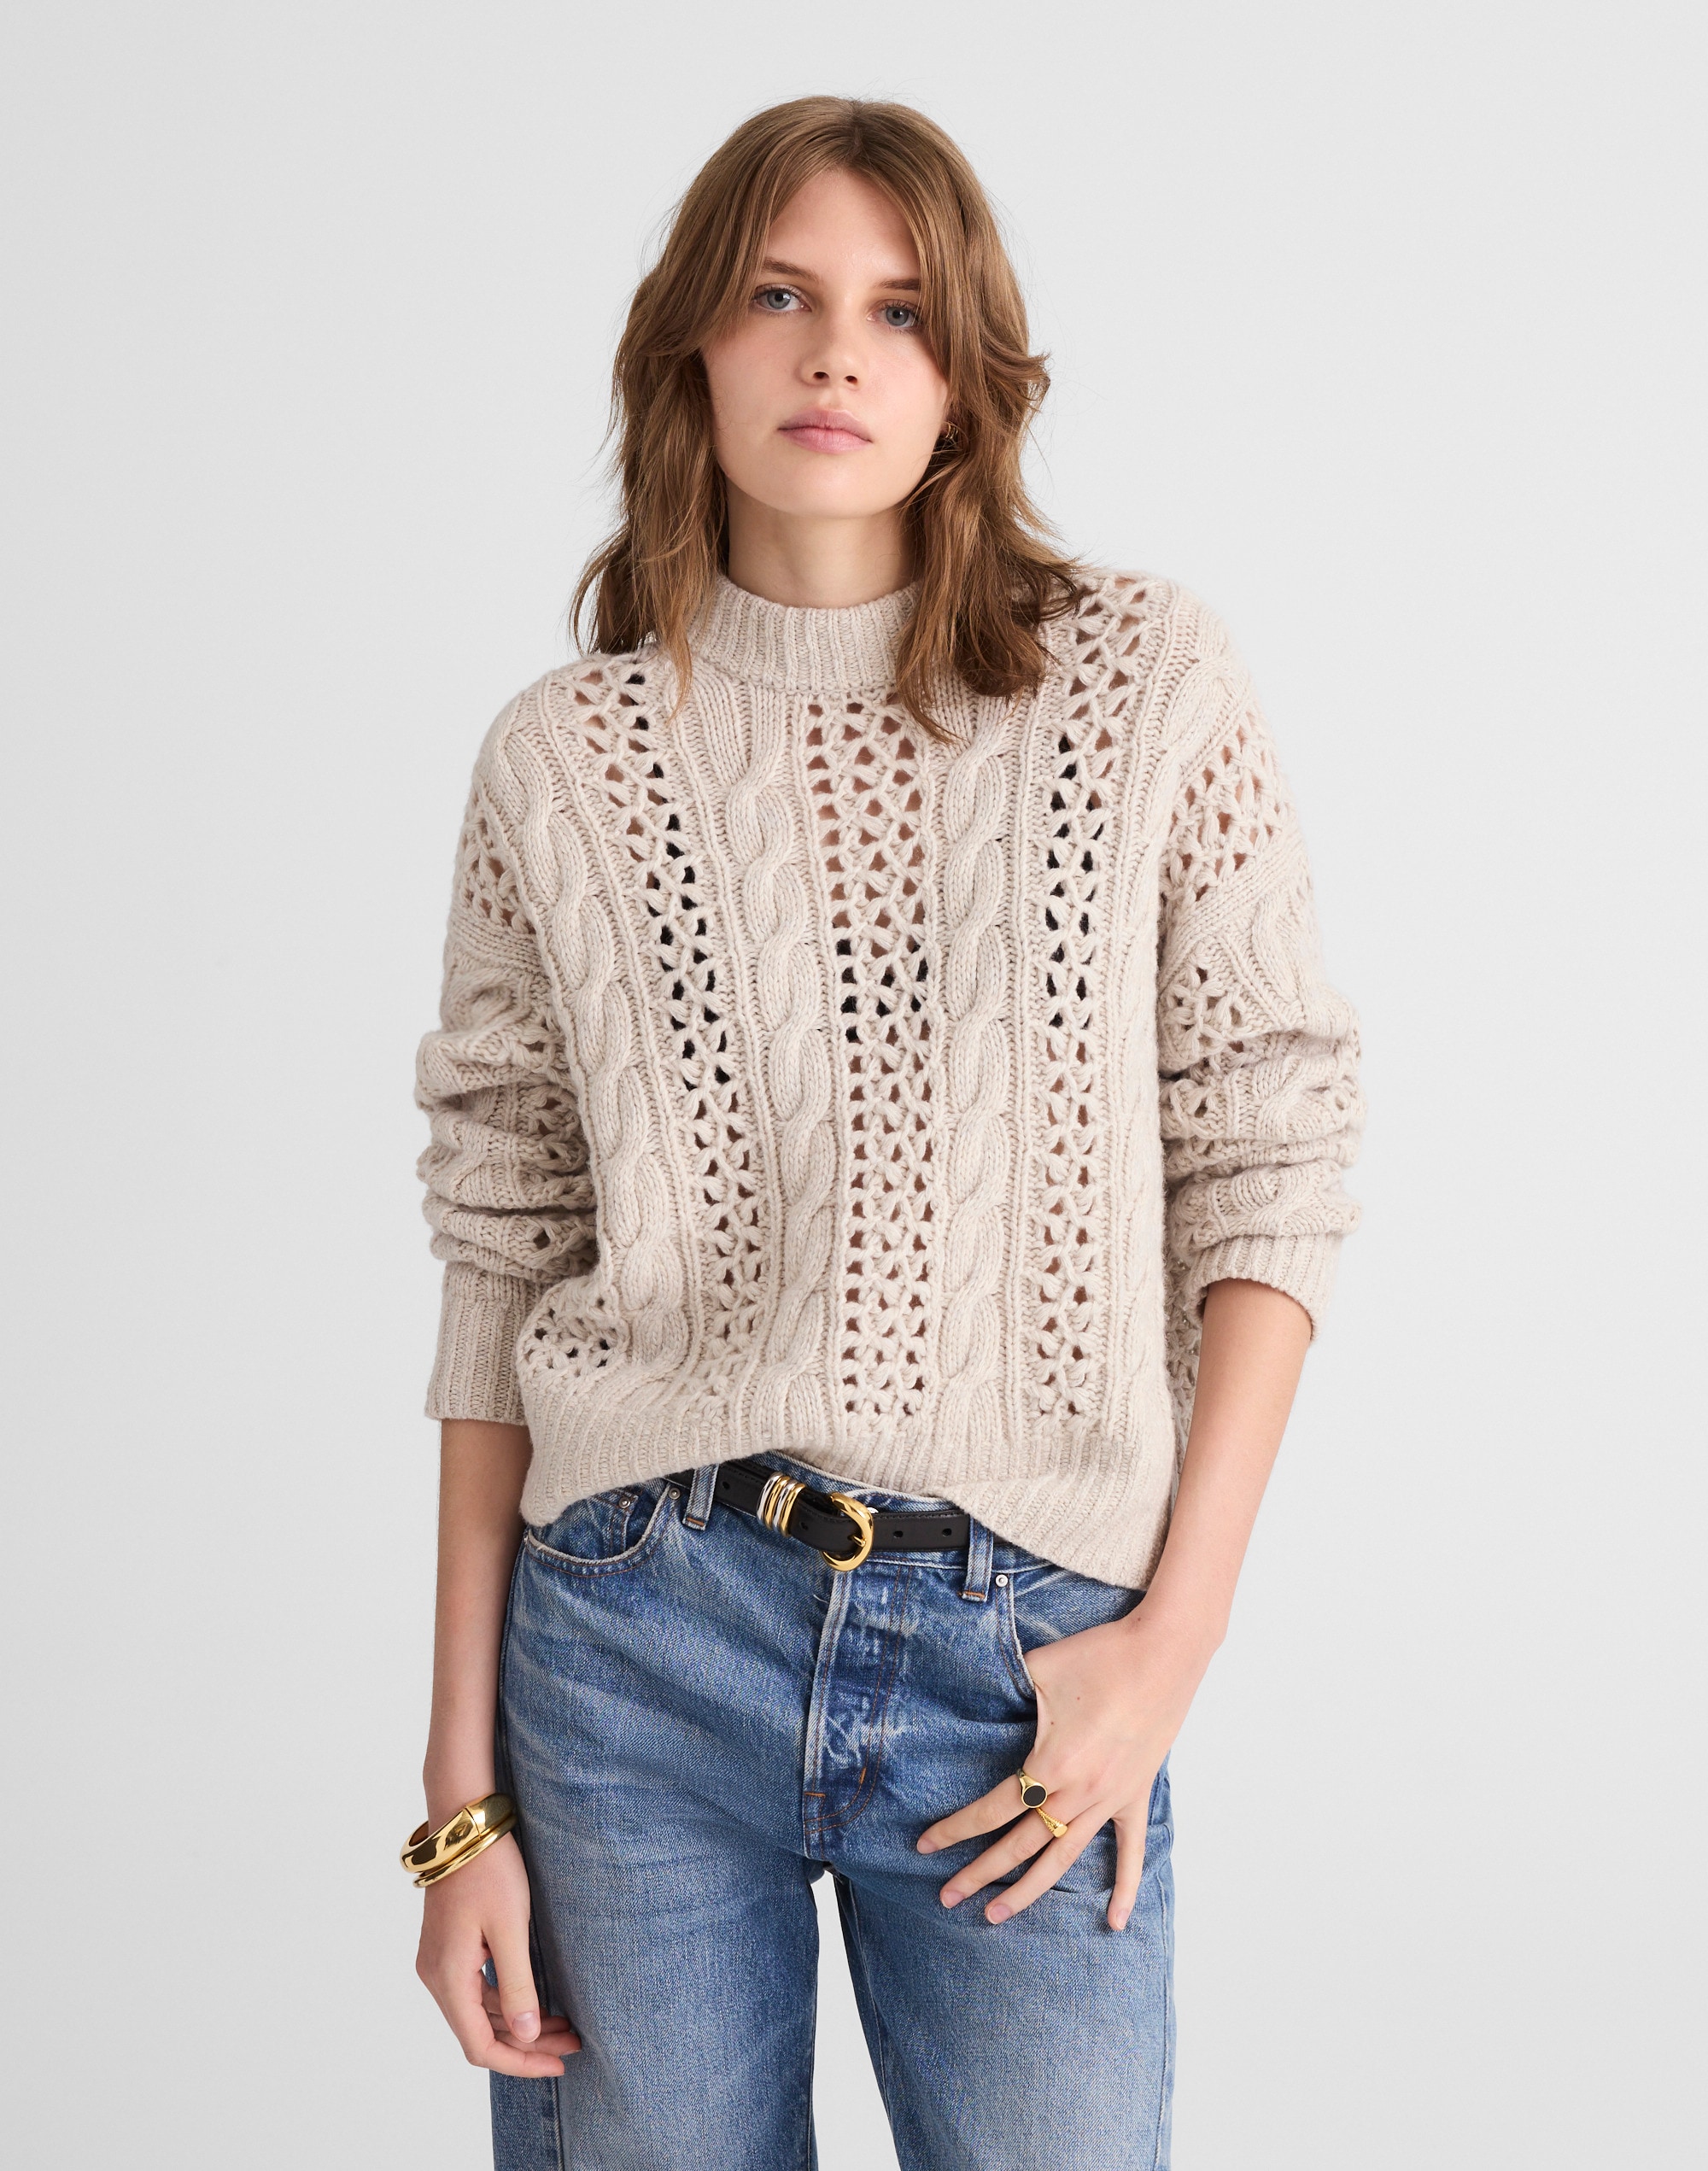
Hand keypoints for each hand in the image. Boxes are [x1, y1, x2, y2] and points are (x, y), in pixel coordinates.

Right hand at [415, 1833, 579, 2076]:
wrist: (464, 1826)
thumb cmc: (489, 1870)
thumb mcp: (511, 1928)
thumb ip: (517, 1985)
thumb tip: (525, 2036)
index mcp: (448, 1978)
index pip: (480, 2046)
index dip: (520, 2062)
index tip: (558, 2065)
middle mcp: (437, 1977)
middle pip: (481, 2033)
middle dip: (527, 2044)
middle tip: (572, 2045)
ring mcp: (441, 1962)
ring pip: (481, 2013)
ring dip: (520, 2024)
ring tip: (565, 2025)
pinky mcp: (451, 1948)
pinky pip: (479, 1989)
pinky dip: (508, 2001)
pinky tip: (538, 2000)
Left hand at [916, 1609, 1210, 1930]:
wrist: (1165, 1652)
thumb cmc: (1101, 1655)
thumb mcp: (1039, 1669)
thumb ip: (1004, 1691)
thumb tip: (976, 1697)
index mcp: (1052, 1764)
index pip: (993, 1809)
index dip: (955, 1829)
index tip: (925, 1844)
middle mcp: (1079, 1792)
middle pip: (1020, 1844)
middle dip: (980, 1874)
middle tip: (948, 1896)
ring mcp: (1110, 1799)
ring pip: (1062, 1858)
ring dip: (1029, 1892)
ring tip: (997, 1917)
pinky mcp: (1136, 1794)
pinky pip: (1129, 1850)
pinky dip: (1124, 1888)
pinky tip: (1113, 1923)